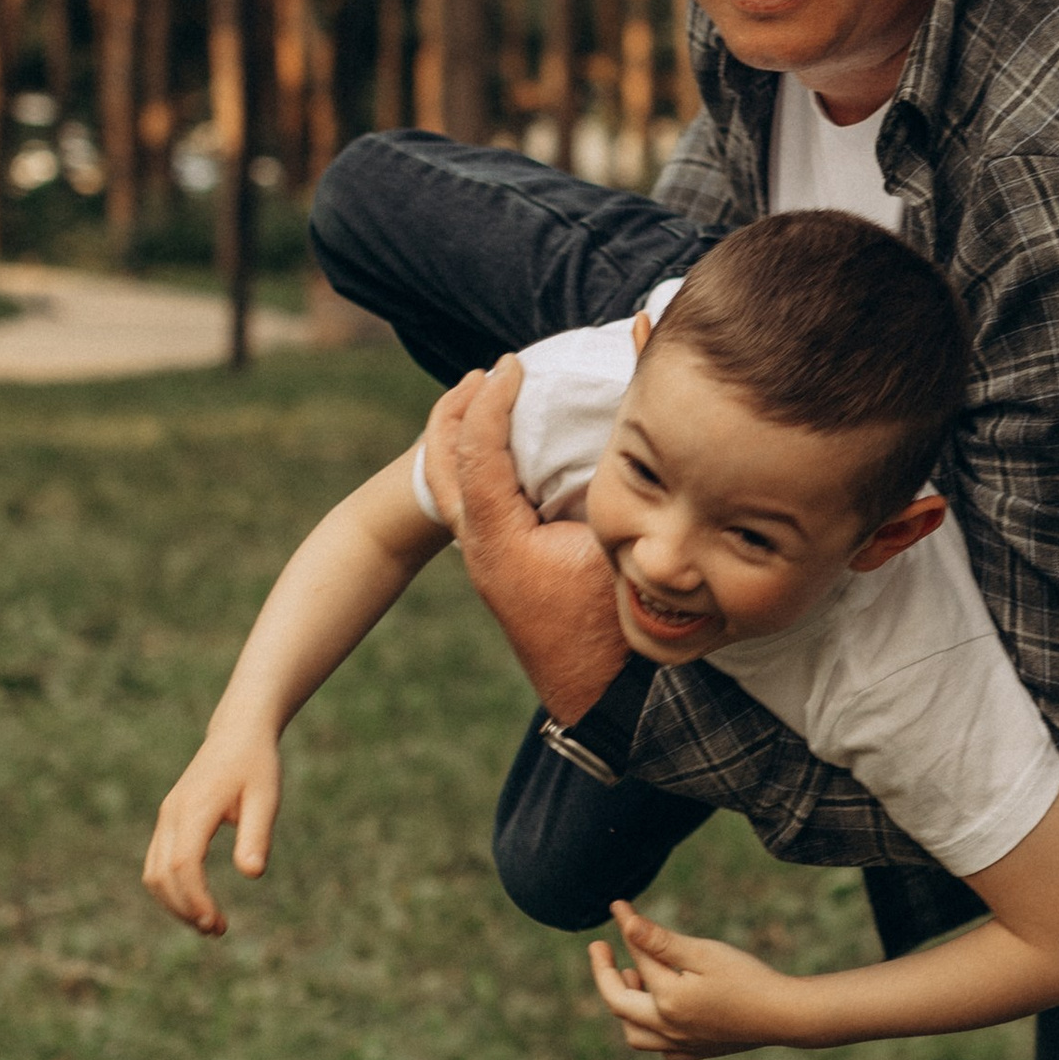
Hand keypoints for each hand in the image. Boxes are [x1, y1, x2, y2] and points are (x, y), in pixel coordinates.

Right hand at [143, 724, 280, 935]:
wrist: (238, 733)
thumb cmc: (256, 765)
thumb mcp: (266, 798)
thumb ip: (257, 835)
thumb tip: (252, 874)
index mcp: (194, 808)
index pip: (184, 864)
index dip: (196, 899)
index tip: (217, 923)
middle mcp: (172, 814)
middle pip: (162, 875)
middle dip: (185, 909)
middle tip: (218, 930)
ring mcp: (166, 818)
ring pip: (154, 872)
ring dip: (175, 903)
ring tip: (209, 923)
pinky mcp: (169, 822)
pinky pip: (158, 863)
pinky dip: (172, 889)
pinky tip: (198, 902)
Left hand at [427, 360, 629, 725]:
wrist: (606, 694)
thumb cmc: (617, 624)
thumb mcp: (617, 546)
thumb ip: (608, 486)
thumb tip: (617, 425)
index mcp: (499, 540)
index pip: (477, 451)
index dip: (492, 400)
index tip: (513, 365)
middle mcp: (480, 550)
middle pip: (441, 466)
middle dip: (456, 411)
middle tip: (485, 375)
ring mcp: (486, 563)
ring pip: (451, 489)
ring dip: (463, 439)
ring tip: (486, 402)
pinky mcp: (502, 570)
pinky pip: (475, 506)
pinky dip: (482, 467)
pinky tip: (512, 454)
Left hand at [585, 899, 807, 1059]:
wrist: (787, 1016)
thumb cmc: (748, 979)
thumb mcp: (703, 952)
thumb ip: (660, 941)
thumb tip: (624, 922)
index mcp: (666, 1001)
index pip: (636, 958)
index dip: (626, 929)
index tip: (618, 906)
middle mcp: (667, 1028)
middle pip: (619, 1003)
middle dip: (606, 973)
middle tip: (601, 947)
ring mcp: (682, 1044)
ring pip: (635, 1034)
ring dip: (626, 1005)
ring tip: (634, 977)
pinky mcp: (700, 1052)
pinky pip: (663, 1049)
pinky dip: (652, 1031)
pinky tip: (662, 1014)